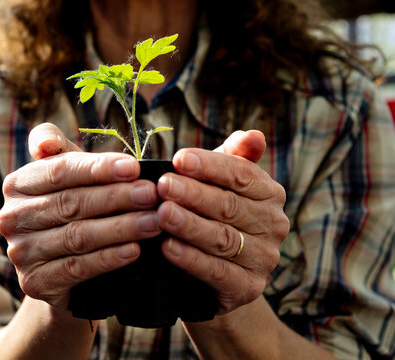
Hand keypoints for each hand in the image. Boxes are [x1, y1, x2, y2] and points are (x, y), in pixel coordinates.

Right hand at [0, 123, 160, 310]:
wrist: (60, 270)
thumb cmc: (70, 209)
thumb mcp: (64, 176)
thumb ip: (57, 149)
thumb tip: (46, 143)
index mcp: (18, 184)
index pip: (60, 171)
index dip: (98, 169)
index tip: (134, 168)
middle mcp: (12, 218)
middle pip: (71, 203)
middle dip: (116, 197)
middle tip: (152, 194)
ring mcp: (21, 252)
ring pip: (77, 236)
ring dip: (120, 228)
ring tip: (153, 221)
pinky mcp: (36, 282)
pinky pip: (78, 268)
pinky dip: (109, 258)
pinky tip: (134, 250)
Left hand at [157, 130, 288, 313]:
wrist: (217, 275)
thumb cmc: (215, 216)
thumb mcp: (223, 185)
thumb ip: (234, 158)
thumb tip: (253, 135)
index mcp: (270, 194)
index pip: (241, 175)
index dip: (210, 166)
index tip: (179, 159)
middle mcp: (273, 225)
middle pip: (230, 206)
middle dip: (193, 194)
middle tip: (162, 185)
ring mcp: (264, 259)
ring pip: (222, 238)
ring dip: (189, 225)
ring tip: (161, 213)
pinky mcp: (248, 288)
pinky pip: (217, 271)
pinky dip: (190, 258)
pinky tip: (167, 247)